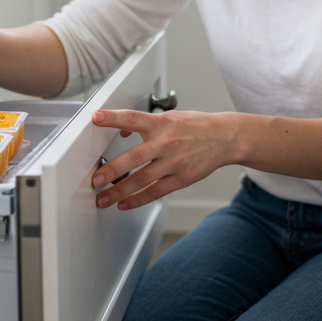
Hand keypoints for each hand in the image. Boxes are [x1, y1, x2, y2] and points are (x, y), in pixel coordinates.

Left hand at [89, 109, 235, 210]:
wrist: (226, 137)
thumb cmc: (196, 126)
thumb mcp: (171, 117)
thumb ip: (146, 123)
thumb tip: (122, 129)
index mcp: (162, 123)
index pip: (133, 118)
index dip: (113, 117)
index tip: (96, 118)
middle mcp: (167, 142)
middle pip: (135, 157)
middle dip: (112, 170)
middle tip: (95, 180)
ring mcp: (175, 162)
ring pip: (143, 179)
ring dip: (120, 191)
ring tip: (104, 198)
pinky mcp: (182, 178)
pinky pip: (156, 192)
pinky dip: (138, 199)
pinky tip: (124, 203)